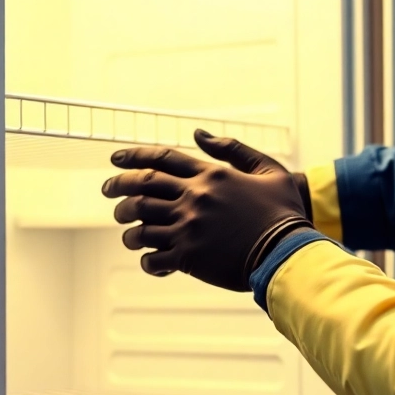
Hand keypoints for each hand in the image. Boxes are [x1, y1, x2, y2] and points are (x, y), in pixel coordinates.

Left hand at [101, 130, 311, 291]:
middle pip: (142, 188)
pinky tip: (151, 259)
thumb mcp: (268, 170)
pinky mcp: (188, 257)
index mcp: (211, 176)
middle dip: (118, 187)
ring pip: (141, 224)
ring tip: (128, 232)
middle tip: (107, 191)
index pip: (162, 159)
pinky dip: (147, 259)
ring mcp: (189, 228)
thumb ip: (233, 149)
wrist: (288, 251)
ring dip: (129, 228)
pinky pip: (153, 257)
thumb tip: (198, 135)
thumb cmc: (283, 212)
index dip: (134, 156)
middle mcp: (194, 198)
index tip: (115, 158)